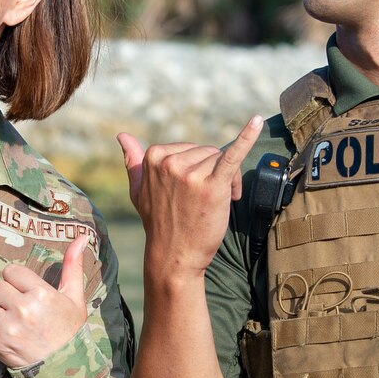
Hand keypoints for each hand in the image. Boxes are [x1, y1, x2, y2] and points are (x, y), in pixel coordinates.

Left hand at [0, 234, 93, 369]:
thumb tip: (83, 234)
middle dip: (4, 295)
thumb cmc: (71, 330)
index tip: (26, 292)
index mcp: (41, 294)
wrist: (67, 368)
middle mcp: (23, 309)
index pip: (12, 272)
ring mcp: (6, 328)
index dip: (17, 280)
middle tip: (19, 309)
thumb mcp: (75, 297)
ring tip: (11, 323)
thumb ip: (74, 264)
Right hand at [118, 116, 262, 281]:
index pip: (189, 149)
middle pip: (208, 152)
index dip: (198, 168)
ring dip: (227, 179)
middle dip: (214, 172)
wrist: (174, 255)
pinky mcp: (213, 185)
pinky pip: (232, 156)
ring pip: (221, 159)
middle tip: (210, 200)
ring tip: (219, 202)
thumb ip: (133, 161)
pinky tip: (256, 122)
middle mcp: (171, 162)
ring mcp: (191, 174)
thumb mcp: (138, 190)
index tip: (196, 189)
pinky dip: (247, 137)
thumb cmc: (158, 223)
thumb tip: (122, 135)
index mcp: (154, 157)